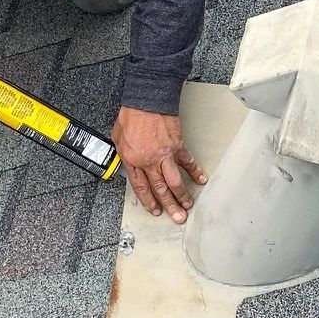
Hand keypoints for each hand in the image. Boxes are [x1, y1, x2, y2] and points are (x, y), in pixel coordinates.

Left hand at [112, 106, 206, 222]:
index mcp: (133, 161)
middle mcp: (149, 161)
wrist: (146, 100)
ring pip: (174, 181)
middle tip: (177, 217)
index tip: (155, 210)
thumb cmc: (131, 115)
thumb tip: (127, 163)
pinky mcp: (177, 146)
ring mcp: (165, 154)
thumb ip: (124, 154)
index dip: (148, 201)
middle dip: (169, 205)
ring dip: (182, 195)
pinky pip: (187, 162)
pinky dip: (194, 171)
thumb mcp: (117, 137)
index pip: (141, 187)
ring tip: (188, 205)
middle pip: (160, 189)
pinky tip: (200, 180)